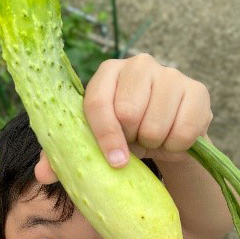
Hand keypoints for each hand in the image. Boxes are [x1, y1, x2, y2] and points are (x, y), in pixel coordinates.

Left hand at [35, 53, 212, 182]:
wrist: (166, 135)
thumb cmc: (123, 136)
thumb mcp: (93, 144)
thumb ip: (63, 156)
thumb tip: (41, 174)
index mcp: (107, 72)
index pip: (97, 102)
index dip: (104, 135)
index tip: (114, 162)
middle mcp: (138, 64)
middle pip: (128, 112)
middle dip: (130, 139)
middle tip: (133, 143)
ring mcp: (170, 73)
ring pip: (156, 124)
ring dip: (153, 143)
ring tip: (151, 139)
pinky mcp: (197, 90)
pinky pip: (184, 130)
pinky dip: (177, 145)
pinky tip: (172, 138)